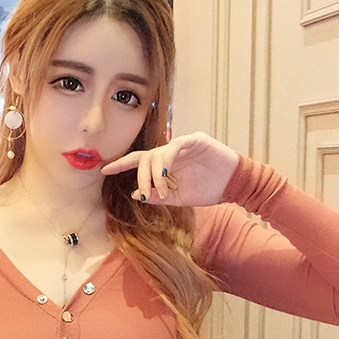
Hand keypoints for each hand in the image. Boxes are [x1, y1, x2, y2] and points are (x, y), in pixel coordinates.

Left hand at [100, 132, 239, 207]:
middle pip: (145, 157)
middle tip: (142, 192)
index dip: (122, 164)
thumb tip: (135, 194)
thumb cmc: (208, 189)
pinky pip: (175, 146)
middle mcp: (170, 151)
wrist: (234, 185)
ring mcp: (183, 144)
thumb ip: (157, 195)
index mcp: (165, 163)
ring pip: (158, 153)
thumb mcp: (179, 197)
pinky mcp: (196, 140)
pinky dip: (167, 160)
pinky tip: (165, 174)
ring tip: (162, 190)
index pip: (139, 161)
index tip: (104, 170)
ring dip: (155, 174)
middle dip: (140, 175)